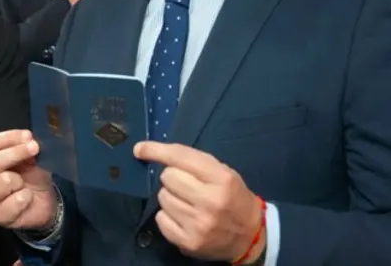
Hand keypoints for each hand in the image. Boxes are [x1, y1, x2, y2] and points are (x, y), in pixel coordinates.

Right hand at [0, 130, 56, 229]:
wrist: (42, 203)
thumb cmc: (31, 177)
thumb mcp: (30, 158)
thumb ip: (25, 148)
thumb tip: (28, 141)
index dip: (10, 138)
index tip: (28, 135)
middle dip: (16, 153)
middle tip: (34, 148)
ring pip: (2, 181)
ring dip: (20, 180)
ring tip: (25, 185)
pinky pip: (12, 203)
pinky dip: (25, 198)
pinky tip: (27, 198)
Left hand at [135, 142, 264, 262]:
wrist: (250, 236)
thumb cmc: (233, 198)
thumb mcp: (224, 173)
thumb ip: (194, 163)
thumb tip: (153, 153)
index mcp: (222, 179)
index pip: (181, 158)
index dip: (157, 151)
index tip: (140, 149)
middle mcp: (210, 201)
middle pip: (167, 177)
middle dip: (173, 178)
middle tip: (186, 186)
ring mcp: (198, 224)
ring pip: (162, 198)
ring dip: (170, 197)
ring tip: (187, 203)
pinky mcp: (188, 242)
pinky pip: (161, 219)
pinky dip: (167, 216)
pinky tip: (182, 217)